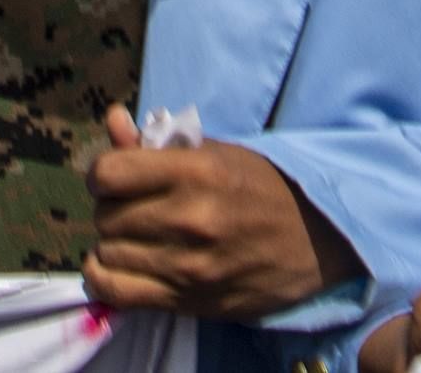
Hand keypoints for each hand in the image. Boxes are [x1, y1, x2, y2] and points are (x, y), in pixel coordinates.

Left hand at [85, 106, 360, 319]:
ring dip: (113, 242)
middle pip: (106, 214)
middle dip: (110, 207)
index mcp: (197, 171)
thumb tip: (114, 120)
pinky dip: (104, 277)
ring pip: (107, 252)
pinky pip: (115, 292)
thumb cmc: (263, 188)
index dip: (103, 172)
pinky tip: (119, 263)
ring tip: (134, 235)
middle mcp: (190, 218)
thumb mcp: (217, 153)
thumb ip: (158, 142)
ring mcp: (188, 264)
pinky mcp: (188, 300)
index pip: (110, 172)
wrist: (316, 241)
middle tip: (132, 206)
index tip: (115, 176)